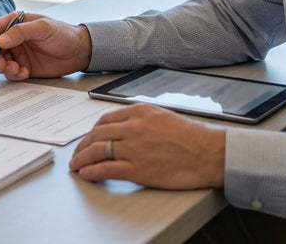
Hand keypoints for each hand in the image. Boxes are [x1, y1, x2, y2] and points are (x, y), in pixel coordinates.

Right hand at [0, 12, 91, 79]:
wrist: (79, 52)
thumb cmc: (64, 34)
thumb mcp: (43, 28)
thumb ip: (20, 32)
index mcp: (16, 23)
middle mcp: (14, 38)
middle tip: (3, 65)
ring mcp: (18, 53)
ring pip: (0, 62)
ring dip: (4, 68)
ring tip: (16, 70)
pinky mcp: (23, 66)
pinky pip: (11, 72)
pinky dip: (14, 75)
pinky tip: (24, 73)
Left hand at [69, 103, 225, 189]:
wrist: (209, 154)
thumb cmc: (192, 138)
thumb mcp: (163, 116)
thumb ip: (141, 119)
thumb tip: (124, 127)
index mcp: (139, 111)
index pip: (105, 120)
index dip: (91, 131)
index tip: (87, 139)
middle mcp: (133, 127)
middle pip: (96, 135)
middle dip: (82, 146)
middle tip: (77, 154)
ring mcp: (134, 148)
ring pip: (97, 151)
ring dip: (82, 159)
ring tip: (76, 166)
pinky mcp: (137, 169)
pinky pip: (106, 169)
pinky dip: (92, 172)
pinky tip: (87, 175)